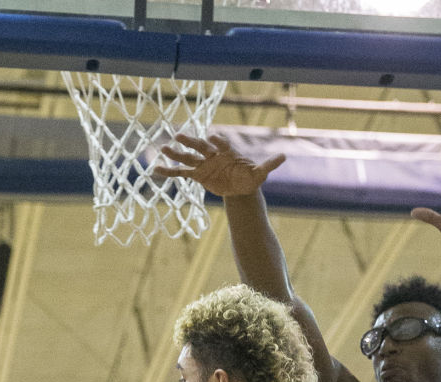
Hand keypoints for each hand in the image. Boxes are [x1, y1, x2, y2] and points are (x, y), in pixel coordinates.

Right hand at [151, 131, 284, 197]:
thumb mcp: (260, 173)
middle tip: (180, 135)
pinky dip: (170, 172)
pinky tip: (156, 170)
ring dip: (176, 153)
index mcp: (227, 151)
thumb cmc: (250, 177)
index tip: (213, 139)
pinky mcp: (198, 175)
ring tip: (164, 148)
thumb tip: (284, 156)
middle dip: (191, 141)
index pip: (220, 143)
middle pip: (200, 146)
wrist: (242, 187)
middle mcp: (213, 154)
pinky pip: (182, 173)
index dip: (217, 141)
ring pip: (188, 157)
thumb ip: (269, 164)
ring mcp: (204, 164)